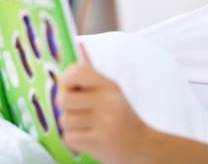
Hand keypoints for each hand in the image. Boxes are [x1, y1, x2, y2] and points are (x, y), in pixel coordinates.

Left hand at [57, 44, 149, 163]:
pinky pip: (69, 137)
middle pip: (63, 99)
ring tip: (89, 125)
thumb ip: (93, 79)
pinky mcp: (98, 142)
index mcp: (111, 85)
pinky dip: (76, 139)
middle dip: (66, 107)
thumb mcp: (115, 93)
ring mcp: (104, 122)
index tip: (71, 87)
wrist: (144, 145)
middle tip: (79, 110)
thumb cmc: (123, 117)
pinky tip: (90, 137)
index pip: (76, 73)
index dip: (66, 80)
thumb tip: (70, 62)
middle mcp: (108, 101)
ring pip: (65, 120)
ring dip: (73, 125)